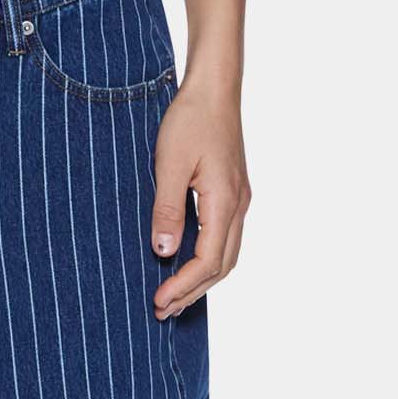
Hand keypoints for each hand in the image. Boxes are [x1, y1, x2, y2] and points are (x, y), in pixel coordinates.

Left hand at [150, 80, 250, 320]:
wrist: (215, 87)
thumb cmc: (190, 119)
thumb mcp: (170, 164)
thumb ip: (168, 210)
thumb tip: (164, 253)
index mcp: (225, 202)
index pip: (208, 261)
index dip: (183, 285)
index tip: (158, 301)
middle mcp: (238, 206)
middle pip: (220, 267)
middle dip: (191, 292)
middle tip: (160, 311)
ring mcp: (239, 201)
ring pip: (226, 256)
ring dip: (199, 281)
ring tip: (171, 299)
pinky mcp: (232, 194)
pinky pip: (223, 240)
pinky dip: (205, 262)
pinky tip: (184, 267)